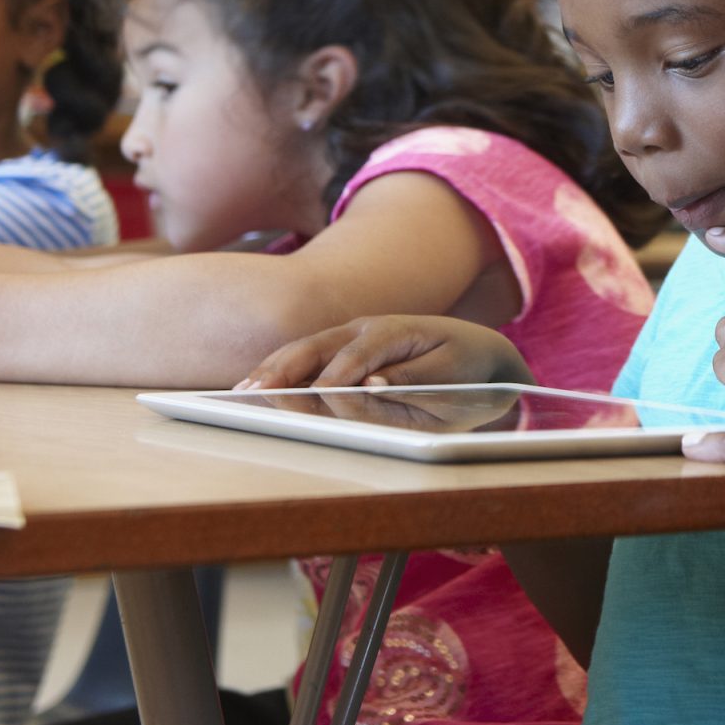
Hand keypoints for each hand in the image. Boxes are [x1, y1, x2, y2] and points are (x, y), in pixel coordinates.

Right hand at [239, 315, 532, 390]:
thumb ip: (409, 382)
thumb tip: (370, 385)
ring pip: (305, 349)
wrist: (482, 353)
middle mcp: (368, 328)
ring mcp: (353, 335)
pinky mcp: (345, 348)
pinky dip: (280, 370)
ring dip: (273, 369)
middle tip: (256, 393)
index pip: (359, 356)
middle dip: (288, 369)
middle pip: (319, 346)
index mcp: (396, 332)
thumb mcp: (450, 380)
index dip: (337, 377)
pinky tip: (256, 386)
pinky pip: (307, 358)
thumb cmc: (466, 371)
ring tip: (242, 392)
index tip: (316, 396)